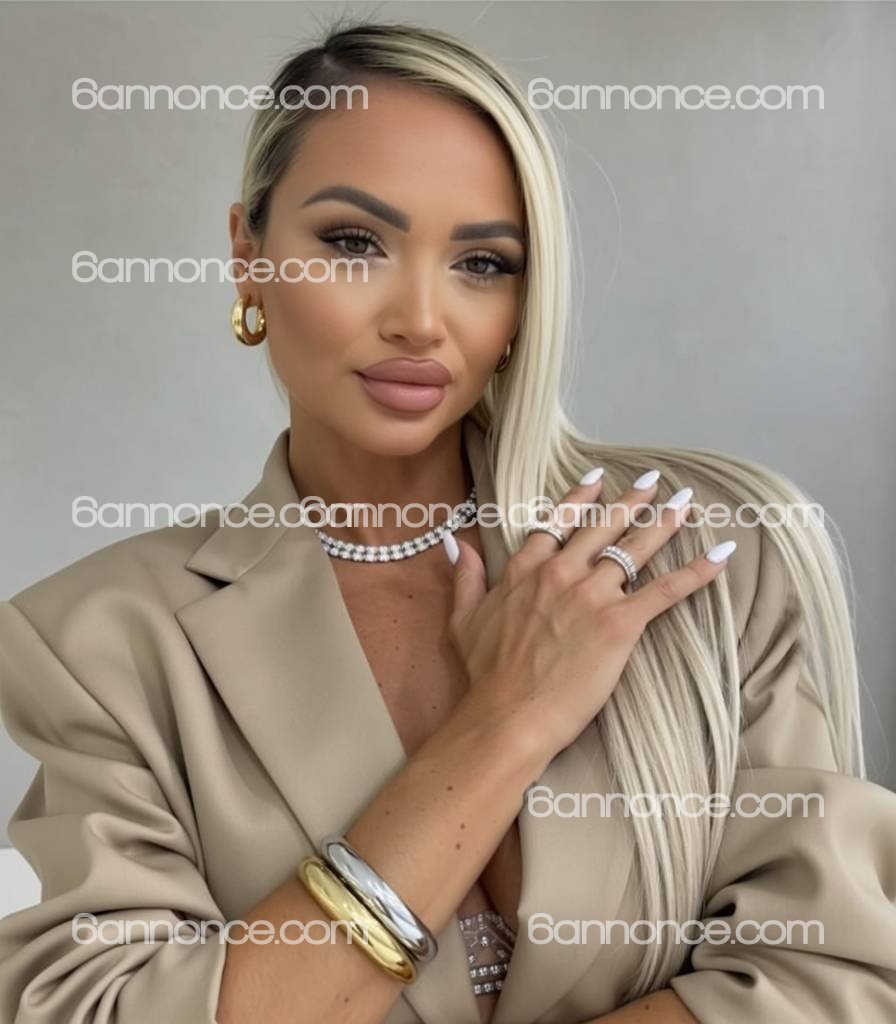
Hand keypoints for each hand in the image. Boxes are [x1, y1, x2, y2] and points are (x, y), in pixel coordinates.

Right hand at [442, 467, 735, 766]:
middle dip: (631, 500)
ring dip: (664, 522)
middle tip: (654, 480)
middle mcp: (561, 573)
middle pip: (602, 527)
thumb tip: (454, 544)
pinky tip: (720, 554)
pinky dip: (696, 572)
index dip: (579, 498)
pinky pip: (665, 590)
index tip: (596, 478)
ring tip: (686, 501)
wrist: (508, 713)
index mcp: (526, 571)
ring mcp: (592, 595)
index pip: (557, 524)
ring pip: (635, 548)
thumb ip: (466, 577)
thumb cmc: (486, 674)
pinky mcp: (620, 623)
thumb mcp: (463, 619)